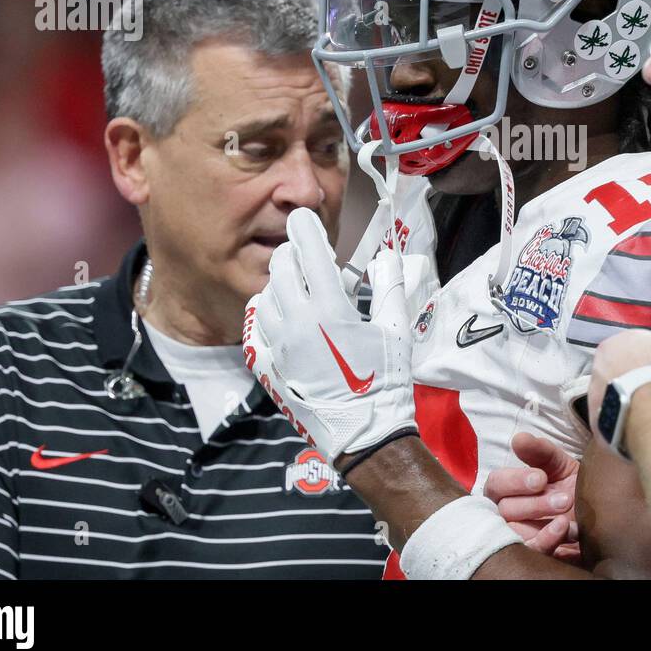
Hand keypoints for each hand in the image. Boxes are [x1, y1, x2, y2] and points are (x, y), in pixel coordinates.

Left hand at [243, 208, 414, 460]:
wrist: (362, 434)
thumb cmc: (384, 383)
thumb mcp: (396, 331)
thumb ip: (390, 287)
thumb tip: (390, 255)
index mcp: (331, 311)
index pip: (309, 253)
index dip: (305, 228)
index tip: (303, 216)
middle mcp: (297, 324)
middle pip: (281, 268)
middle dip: (294, 255)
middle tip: (309, 257)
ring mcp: (277, 346)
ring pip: (264, 295)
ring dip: (280, 283)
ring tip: (299, 288)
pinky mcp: (266, 366)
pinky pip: (254, 327)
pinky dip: (264, 313)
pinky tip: (279, 314)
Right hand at [484, 433, 581, 561]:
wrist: (601, 512)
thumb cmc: (571, 485)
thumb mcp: (559, 464)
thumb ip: (540, 451)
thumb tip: (519, 439)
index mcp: (509, 489)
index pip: (496, 484)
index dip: (514, 481)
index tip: (541, 478)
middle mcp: (508, 514)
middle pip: (504, 510)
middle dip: (534, 503)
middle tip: (563, 499)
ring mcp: (520, 535)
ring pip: (514, 533)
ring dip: (541, 522)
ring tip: (566, 516)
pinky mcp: (534, 553)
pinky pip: (531, 552)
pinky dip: (546, 541)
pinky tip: (564, 529)